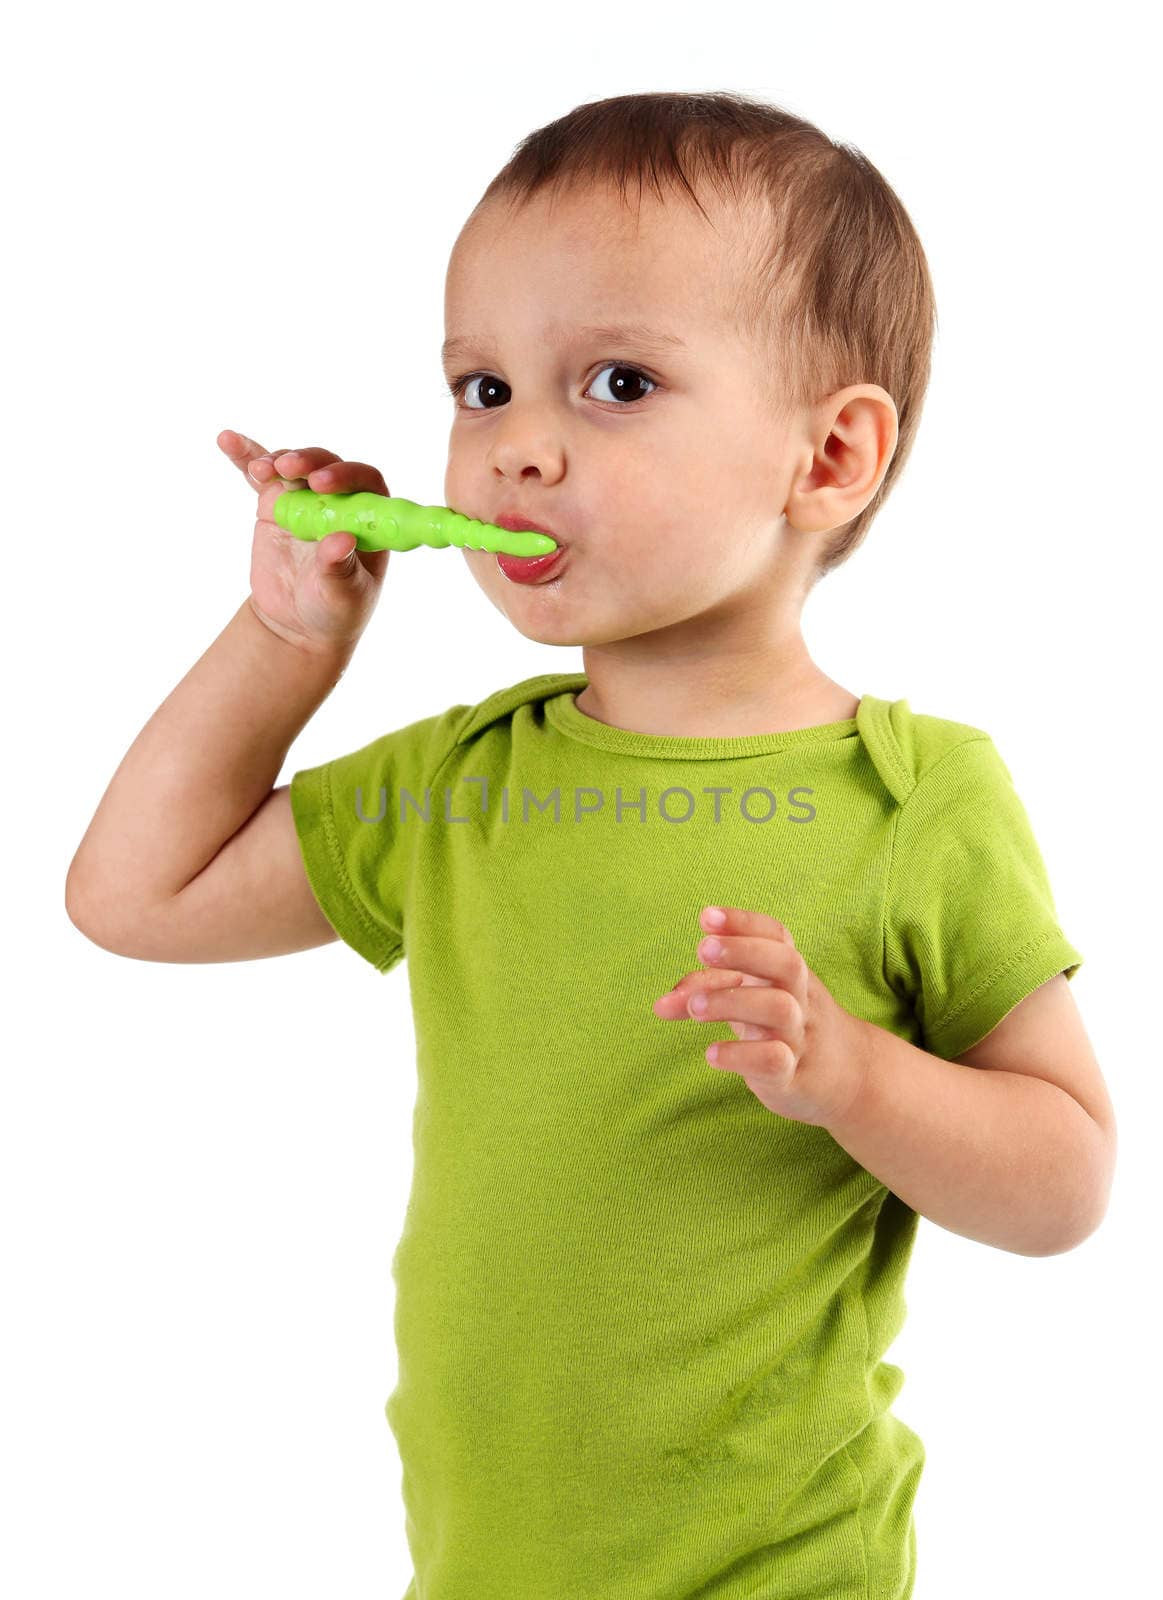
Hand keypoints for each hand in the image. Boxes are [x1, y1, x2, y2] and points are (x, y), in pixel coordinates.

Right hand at [217, 429, 392, 655]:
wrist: (297, 621)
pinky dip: (245, 457)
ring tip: (261, 470)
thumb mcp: (342, 596)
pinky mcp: (275, 504)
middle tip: (290, 469)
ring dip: (277, 460)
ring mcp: (305, 499)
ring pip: (293, 468)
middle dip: (309, 462)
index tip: (322, 482)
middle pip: (327, 466)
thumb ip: (341, 569)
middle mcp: (339, 501)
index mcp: (368, 518)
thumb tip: (342, 541)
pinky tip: (227, 440)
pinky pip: (260, 478)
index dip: (346, 476)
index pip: (365, 483)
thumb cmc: (334, 609)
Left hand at [652, 904, 870, 1126]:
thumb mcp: (752, 1002)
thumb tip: (659, 1005)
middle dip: (744, 951)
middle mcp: (801, 998)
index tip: (706, 917)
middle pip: (787, 963)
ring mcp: (801, 1036)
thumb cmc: (788, 1029)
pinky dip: (741, 1054)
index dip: (744, 923)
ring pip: (779, 1008)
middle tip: (702, 949)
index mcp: (790, 973)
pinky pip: (775, 1060)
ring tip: (695, 1008)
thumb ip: (707, 994)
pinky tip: (711, 1054)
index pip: (776, 936)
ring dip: (732, 1002)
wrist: (852, 1079)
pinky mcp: (796, 1076)